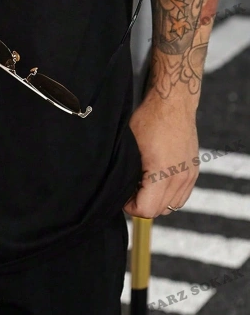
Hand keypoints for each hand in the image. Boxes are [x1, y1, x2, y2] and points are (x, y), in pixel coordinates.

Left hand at [123, 93, 198, 217]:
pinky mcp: (194, 171)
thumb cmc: (149, 119)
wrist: (173, 103)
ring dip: (157, 201)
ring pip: (172, 206)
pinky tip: (157, 180)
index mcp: (162, 173)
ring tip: (143, 185)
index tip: (122, 196)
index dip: (130, 207)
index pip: (146, 210)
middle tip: (130, 190)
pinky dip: (169, 195)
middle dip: (142, 205)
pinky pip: (182, 196)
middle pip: (159, 210)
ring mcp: (190, 176)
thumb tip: (120, 188)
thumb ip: (127, 171)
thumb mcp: (131, 145)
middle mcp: (180, 178)